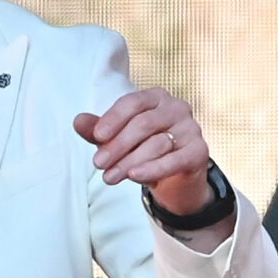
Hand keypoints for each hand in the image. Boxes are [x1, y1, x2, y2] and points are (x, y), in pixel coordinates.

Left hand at [73, 88, 212, 213]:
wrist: (174, 179)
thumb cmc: (143, 151)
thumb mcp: (117, 140)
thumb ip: (99, 130)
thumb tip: (78, 121)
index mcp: (156, 97)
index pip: (132, 102)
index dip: (113, 119)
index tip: (96, 137)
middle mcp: (177, 107)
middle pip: (143, 124)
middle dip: (118, 145)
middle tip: (98, 164)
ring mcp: (191, 128)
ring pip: (157, 143)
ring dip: (130, 162)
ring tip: (110, 177)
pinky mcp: (199, 151)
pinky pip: (175, 159)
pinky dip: (153, 168)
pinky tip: (136, 176)